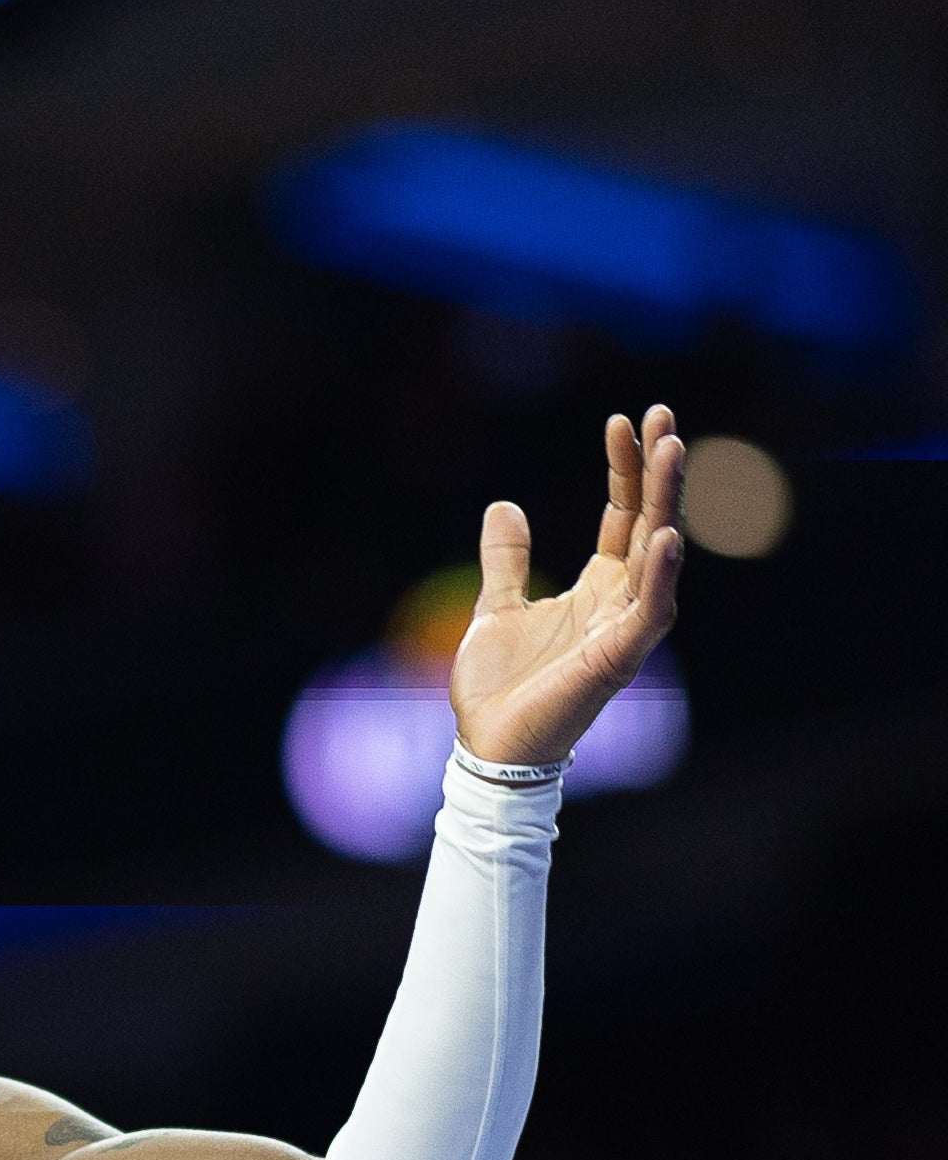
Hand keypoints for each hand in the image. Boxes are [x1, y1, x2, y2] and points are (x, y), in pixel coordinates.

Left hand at [450, 407, 687, 770]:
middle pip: (648, 522)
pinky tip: (664, 535)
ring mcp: (625, 628)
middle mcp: (620, 602)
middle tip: (663, 415)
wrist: (488, 744)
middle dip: (657, 470)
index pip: (621, 515)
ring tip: (671, 450)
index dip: (624, 470)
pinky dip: (659, 574)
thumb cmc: (499, 686)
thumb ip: (507, 560)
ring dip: (666, 502)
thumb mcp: (495, 606)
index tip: (622, 422)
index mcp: (597, 587)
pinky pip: (649, 610)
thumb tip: (504, 506)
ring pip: (656, 554)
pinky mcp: (619, 658)